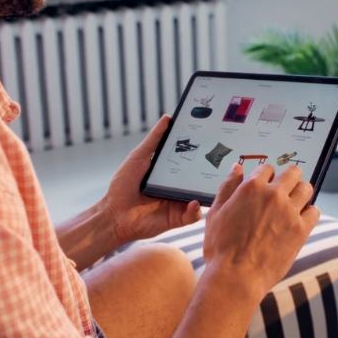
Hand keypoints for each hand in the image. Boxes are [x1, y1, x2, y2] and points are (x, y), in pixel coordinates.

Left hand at [102, 115, 202, 245]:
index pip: (192, 162)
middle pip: (201, 179)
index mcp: (172, 173)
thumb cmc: (123, 185)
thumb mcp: (139, 157)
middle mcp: (178, 187)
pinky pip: (193, 215)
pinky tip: (193, 202)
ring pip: (201, 196)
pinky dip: (196, 209)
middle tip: (223, 162)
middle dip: (213, 172)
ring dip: (209, 191)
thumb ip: (154, 139)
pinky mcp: (177, 219)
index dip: (203, 153)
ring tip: (214, 182)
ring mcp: (179, 203)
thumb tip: (168, 118)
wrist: (114, 214)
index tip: (214, 142)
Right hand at [202, 162, 320, 300]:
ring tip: (293, 204)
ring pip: (306, 188)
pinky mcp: (301, 230)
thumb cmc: (221, 248)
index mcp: (251, 188)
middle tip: (284, 190)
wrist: (236, 277)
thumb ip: (228, 187)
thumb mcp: (216, 213)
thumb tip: (237, 168)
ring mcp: (290, 212)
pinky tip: (299, 220)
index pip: (267, 168)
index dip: (266, 176)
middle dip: (288, 178)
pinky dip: (309, 213)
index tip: (266, 185)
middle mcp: (273, 195)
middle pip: (292, 172)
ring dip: (300, 193)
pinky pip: (315, 211)